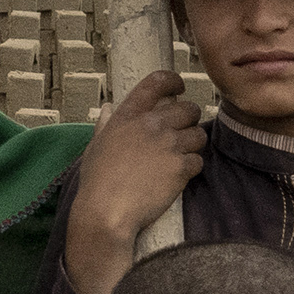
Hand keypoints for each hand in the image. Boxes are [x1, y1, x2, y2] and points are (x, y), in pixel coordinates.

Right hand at [64, 72, 206, 287]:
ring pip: (198, 135)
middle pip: (188, 109)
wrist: (107, 211)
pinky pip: (198, 160)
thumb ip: (105, 125)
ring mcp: (168, 144)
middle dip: (189, 120)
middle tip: (182, 133)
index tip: (178, 88)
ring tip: (180, 157)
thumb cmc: (97, 181)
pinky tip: (178, 176)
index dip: (173, 81)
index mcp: (129, 115)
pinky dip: (191, 168)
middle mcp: (151, 124)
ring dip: (193, 145)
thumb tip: (108, 108)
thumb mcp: (95, 146)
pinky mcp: (180, 167)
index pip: (157, 82)